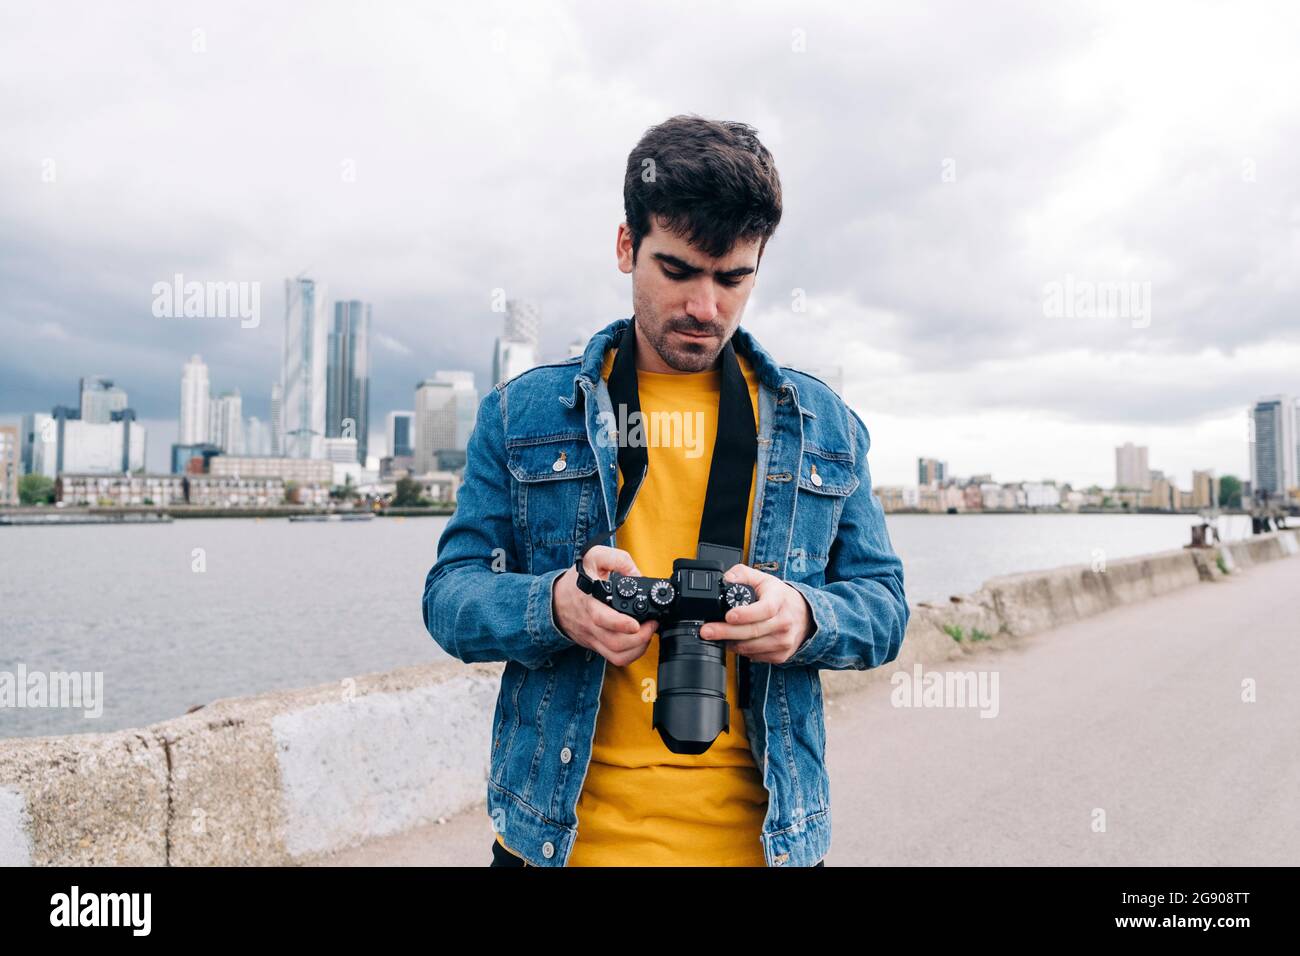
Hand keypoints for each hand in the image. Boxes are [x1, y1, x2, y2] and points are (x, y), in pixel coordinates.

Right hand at [552, 546, 656, 665]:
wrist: (556, 602)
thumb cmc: (576, 581)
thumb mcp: (593, 557)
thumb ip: (617, 559)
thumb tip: (637, 574)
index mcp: (589, 601)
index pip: (602, 618)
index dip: (620, 623)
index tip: (635, 623)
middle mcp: (591, 623)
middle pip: (615, 643)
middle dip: (640, 637)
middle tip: (652, 623)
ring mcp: (594, 637)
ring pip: (617, 655)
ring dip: (638, 647)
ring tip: (648, 632)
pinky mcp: (597, 646)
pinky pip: (615, 658)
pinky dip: (632, 654)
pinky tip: (639, 641)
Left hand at [698, 564, 813, 663]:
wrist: (805, 616)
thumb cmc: (780, 597)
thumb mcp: (763, 579)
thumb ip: (743, 573)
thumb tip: (727, 578)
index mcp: (779, 600)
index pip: (765, 609)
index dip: (746, 614)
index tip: (729, 616)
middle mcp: (784, 622)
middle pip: (753, 631)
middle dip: (726, 632)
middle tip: (707, 631)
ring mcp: (784, 641)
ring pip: (751, 647)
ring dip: (731, 642)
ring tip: (718, 635)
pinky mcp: (781, 655)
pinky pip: (755, 656)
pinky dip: (741, 650)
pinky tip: (736, 641)